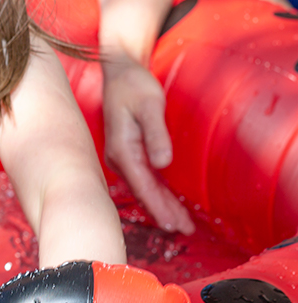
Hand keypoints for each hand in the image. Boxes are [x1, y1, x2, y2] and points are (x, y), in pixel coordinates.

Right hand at [102, 58, 194, 233]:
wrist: (119, 73)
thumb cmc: (134, 86)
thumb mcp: (149, 105)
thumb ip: (156, 134)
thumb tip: (162, 163)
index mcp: (122, 149)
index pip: (142, 185)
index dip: (159, 206)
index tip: (173, 223)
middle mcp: (118, 157)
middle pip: (142, 192)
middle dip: (162, 212)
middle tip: (183, 230)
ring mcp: (121, 156)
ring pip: (142, 188)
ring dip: (159, 205)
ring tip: (180, 223)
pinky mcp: (127, 153)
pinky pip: (142, 178)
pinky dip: (155, 193)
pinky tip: (166, 202)